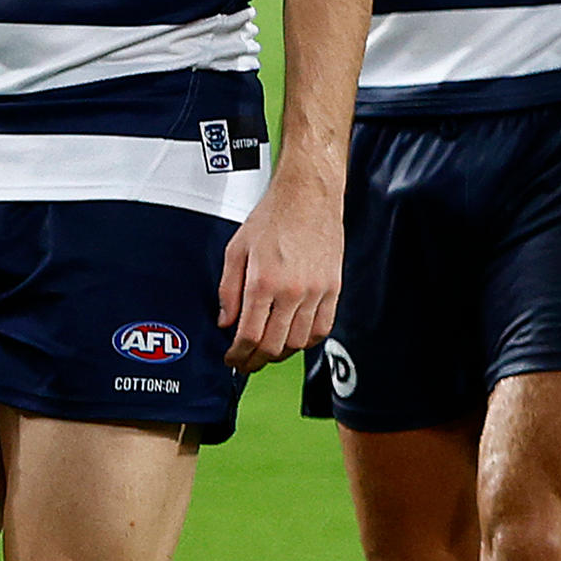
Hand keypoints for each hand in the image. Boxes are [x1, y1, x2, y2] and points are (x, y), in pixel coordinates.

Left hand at [214, 165, 339, 370]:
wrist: (309, 197)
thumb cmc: (272, 218)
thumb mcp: (236, 250)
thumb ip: (228, 290)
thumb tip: (226, 322)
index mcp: (263, 282)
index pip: (249, 335)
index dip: (238, 355)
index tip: (231, 359)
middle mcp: (292, 291)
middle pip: (274, 345)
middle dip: (255, 360)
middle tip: (246, 363)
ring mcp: (317, 291)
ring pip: (299, 341)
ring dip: (281, 353)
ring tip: (268, 351)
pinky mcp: (334, 288)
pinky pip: (323, 327)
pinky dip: (308, 341)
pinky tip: (295, 338)